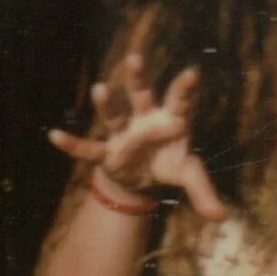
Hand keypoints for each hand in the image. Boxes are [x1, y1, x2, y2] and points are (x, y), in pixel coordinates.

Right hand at [47, 56, 228, 220]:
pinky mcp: (108, 152)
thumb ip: (204, 192)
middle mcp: (146, 120)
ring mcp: (125, 134)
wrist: (143, 178)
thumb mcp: (189, 176)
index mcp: (173, 121)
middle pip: (142, 96)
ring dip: (107, 103)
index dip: (186, 89)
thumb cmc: (170, 165)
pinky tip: (54, 135)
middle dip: (138, 79)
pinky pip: (88, 148)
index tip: (193, 73)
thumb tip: (222, 217)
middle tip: (135, 58)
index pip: (181, 102)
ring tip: (100, 88)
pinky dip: (72, 144)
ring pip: (114, 115)